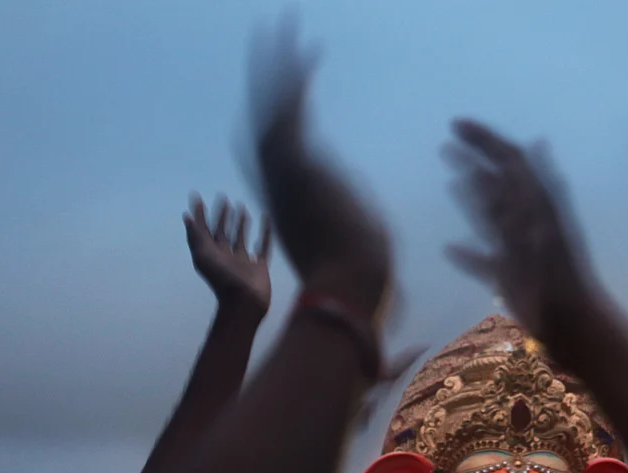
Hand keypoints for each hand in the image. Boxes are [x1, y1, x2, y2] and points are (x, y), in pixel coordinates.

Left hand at [184, 194, 271, 313]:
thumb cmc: (223, 280)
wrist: (245, 303)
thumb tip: (187, 216)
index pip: (203, 230)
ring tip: (241, 206)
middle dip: (221, 215)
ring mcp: (243, 261)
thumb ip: (196, 237)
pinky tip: (266, 220)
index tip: (198, 197)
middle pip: (221, 231)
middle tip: (223, 198)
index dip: (199, 214)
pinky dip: (265, 233)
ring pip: (240, 237)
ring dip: (240, 222)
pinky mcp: (260, 266)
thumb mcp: (204, 256)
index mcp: (210, 254)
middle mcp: (225, 256)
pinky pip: (263, 246)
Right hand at [245, 14, 390, 321]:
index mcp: (291, 191)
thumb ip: (350, 211)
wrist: (351, 288)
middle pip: (268, 113)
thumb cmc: (359, 274)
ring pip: (275, 105)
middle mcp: (280, 177)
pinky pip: (292, 112)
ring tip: (283, 28)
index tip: (290, 83)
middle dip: (270, 74)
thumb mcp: (356, 231)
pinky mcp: (300, 165)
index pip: (281, 139)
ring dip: (279, 66)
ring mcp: (287, 171)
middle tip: (272, 37)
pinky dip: (297, 81)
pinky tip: (306, 51)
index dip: (283, 108)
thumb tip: (360, 214)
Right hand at [443, 119, 595, 340]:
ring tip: (451, 178)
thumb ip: (533, 191)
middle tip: (449, 138)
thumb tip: (535, 145)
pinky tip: (451, 249)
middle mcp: (527, 223)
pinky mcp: (512, 278)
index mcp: (537, 207)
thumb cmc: (558, 281)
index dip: (486, 139)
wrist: (575, 325)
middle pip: (499, 183)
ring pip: (492, 217)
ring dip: (471, 196)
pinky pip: (486, 261)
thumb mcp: (543, 229)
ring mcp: (518, 250)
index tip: (456, 124)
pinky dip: (468, 253)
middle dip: (476, 158)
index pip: (512, 162)